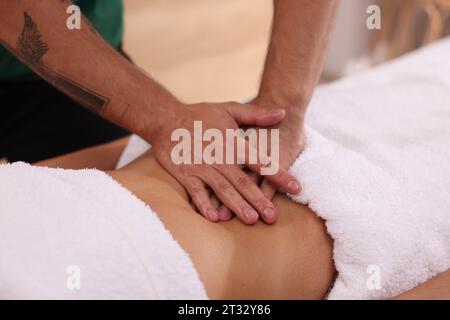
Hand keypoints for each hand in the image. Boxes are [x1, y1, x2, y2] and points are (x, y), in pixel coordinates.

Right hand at [147, 101, 300, 224]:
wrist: (166, 118)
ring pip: (223, 189)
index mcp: (232, 143)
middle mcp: (219, 157)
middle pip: (242, 181)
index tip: (296, 187)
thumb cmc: (201, 115)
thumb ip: (256, 114)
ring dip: (237, 205)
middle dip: (259, 199)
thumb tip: (282, 113)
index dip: (279, 174)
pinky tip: (215, 218)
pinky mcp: (186, 174)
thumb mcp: (230, 110)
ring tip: (251, 219)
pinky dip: (204, 204)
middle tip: (272, 216)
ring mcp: (201, 167)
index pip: (260, 161)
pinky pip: (196, 192)